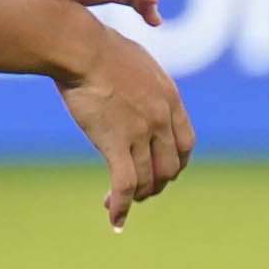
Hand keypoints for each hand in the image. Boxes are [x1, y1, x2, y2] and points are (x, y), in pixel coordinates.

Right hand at [54, 22, 192, 224]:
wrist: (82, 48)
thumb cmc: (101, 48)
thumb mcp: (137, 62)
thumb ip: (145, 83)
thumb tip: (137, 86)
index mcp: (171, 99)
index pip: (186, 144)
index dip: (175, 164)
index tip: (162, 172)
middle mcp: (162, 119)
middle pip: (170, 166)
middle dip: (156, 183)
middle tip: (140, 190)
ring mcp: (141, 132)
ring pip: (147, 179)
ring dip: (136, 197)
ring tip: (118, 203)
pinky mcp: (115, 142)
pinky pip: (124, 184)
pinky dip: (121, 206)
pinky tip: (115, 219)